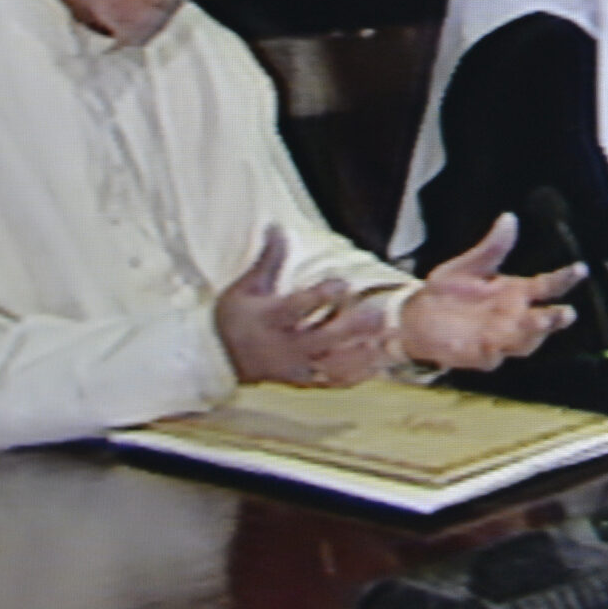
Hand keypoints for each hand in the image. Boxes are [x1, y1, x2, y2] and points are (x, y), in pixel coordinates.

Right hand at [214, 229, 393, 386]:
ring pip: (331, 365)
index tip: (344, 282)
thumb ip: (269, 260)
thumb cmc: (235, 318)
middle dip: (351, 329)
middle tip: (380, 315)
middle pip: (321, 339)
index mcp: (269, 319)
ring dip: (361, 354)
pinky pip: (332, 383)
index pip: (295, 308)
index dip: (319, 296)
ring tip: (388, 340)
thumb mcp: (247, 288)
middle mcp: (284, 346)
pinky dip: (357, 375)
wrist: (218, 361)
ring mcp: (294, 367)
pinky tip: (381, 364)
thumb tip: (277, 225)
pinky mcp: (302, 381)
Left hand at [397, 213, 584, 370]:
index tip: (581, 269)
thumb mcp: (468, 265)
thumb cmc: (448, 290)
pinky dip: (494, 352)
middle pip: (542, 320)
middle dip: (555, 318)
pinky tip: (494, 344)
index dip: (565, 279)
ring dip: (534, 335)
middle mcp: (513, 317)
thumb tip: (509, 218)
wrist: (417, 317)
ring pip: (524, 342)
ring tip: (540, 321)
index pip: (547, 286)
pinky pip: (491, 357)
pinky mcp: (479, 356)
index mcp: (516, 292)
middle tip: (567, 313)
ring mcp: (498, 338)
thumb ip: (491, 247)